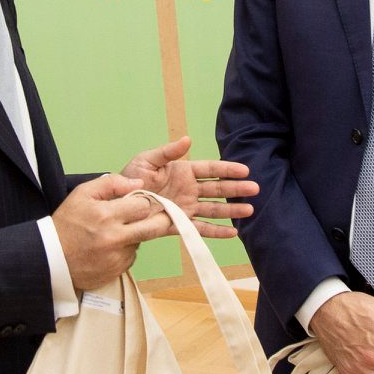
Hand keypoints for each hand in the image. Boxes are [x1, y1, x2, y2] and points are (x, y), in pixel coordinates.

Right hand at [51, 174, 167, 290]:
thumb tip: (138, 183)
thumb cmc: (66, 223)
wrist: (50, 258)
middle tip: (154, 216)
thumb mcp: (82, 194)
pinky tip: (109, 247)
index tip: (137, 203)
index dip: (143, 202)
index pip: (144, 205)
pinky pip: (131, 256)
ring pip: (142, 241)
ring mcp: (117, 257)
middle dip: (158, 220)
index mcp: (106, 215)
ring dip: (135, 235)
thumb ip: (111, 183)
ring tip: (115, 232)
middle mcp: (115, 237)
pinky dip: (125, 250)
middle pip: (156, 227)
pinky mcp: (117, 271)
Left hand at [120, 136, 258, 238]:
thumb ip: (168, 152)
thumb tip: (187, 139)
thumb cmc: (131, 177)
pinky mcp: (180, 223)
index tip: (245, 170)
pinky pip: (201, 228)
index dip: (227, 169)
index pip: (211, 169)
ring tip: (249, 211)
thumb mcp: (147, 160)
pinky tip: (232, 234)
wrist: (118, 202)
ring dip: (231, 211)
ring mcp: (186, 207)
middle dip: (236, 189)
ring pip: (214, 209)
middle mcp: (189, 190)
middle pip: (217, 189)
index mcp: (183, 172)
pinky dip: (216, 232)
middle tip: (255, 189)